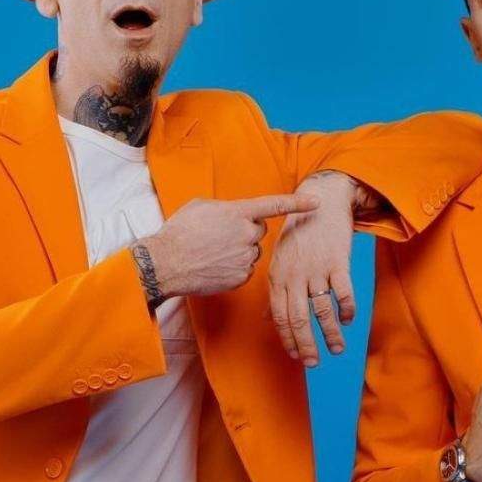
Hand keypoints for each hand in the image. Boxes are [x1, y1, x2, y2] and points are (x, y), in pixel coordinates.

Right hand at [140, 193, 318, 298]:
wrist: (165, 264)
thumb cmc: (178, 232)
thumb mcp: (199, 207)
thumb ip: (224, 208)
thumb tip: (232, 214)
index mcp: (237, 213)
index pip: (274, 205)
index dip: (297, 203)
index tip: (316, 203)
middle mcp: (246, 234)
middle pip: (259, 231)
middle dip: (246, 231)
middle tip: (221, 235)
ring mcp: (244, 258)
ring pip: (251, 252)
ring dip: (239, 250)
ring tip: (213, 252)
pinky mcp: (240, 277)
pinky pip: (245, 270)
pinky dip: (234, 268)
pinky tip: (215, 266)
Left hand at [268, 171, 362, 366]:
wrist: (321, 202)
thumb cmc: (299, 234)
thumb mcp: (280, 259)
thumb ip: (276, 291)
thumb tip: (268, 319)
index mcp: (278, 277)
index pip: (280, 316)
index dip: (288, 339)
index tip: (297, 356)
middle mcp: (294, 275)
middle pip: (299, 318)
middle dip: (307, 344)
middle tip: (314, 363)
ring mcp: (316, 268)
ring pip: (322, 310)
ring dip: (330, 333)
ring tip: (337, 349)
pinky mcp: (337, 261)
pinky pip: (343, 292)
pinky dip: (346, 309)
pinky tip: (348, 320)